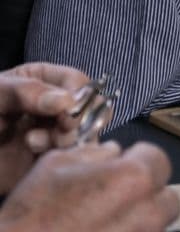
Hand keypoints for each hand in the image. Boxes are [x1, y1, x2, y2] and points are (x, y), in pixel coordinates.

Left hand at [0, 63, 92, 192]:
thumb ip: (27, 91)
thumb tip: (66, 102)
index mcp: (43, 82)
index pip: (79, 82)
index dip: (79, 96)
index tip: (66, 111)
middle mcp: (52, 107)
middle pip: (90, 109)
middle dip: (78, 120)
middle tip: (61, 130)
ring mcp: (50, 134)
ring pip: (84, 135)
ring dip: (66, 139)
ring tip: (34, 143)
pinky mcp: (44, 160)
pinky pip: (69, 159)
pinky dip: (60, 157)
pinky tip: (35, 154)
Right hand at [0, 141, 179, 231]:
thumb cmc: (33, 213)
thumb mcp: (56, 165)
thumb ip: (94, 154)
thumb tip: (114, 151)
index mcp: (134, 178)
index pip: (157, 158)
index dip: (137, 160)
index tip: (122, 167)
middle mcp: (148, 211)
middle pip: (166, 196)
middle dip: (147, 193)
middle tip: (118, 196)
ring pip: (157, 223)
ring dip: (141, 218)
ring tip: (108, 219)